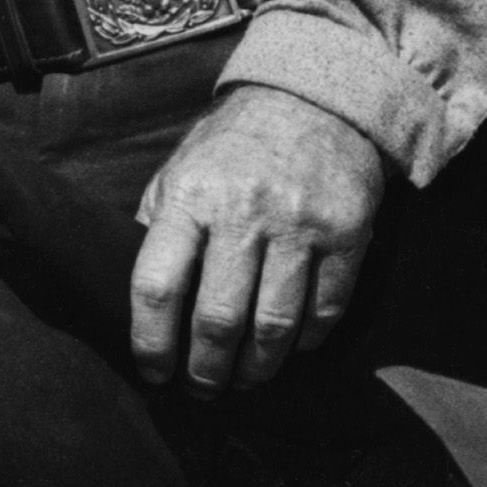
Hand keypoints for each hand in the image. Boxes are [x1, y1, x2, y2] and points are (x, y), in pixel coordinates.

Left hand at [130, 82, 388, 393]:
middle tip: (201, 388)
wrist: (317, 99)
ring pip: (274, 326)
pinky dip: (304, 343)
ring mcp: (300, 225)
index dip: (150, 342)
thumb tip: (138, 299)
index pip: (158, 286)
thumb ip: (160, 228)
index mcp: (191, 197)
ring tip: (243, 380)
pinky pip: (324, 312)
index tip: (152, 371)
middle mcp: (245, 211)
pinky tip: (287, 350)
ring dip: (255, 369)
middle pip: (218, 319)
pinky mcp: (347, 235)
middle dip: (205, 370)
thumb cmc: (234, 146)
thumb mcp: (181, 171)